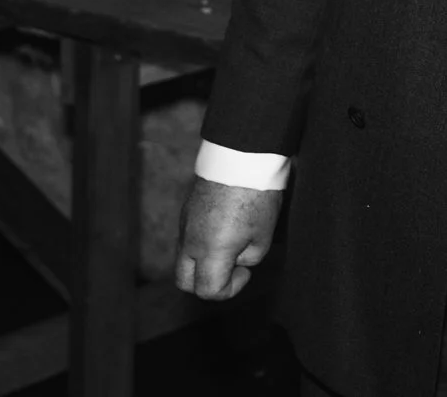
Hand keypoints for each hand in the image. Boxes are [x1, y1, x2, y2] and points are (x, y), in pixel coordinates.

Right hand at [175, 178, 281, 300]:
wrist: (242, 155)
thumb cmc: (256, 194)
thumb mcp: (262, 235)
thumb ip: (249, 257)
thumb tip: (239, 259)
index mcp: (210, 251)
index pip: (207, 290)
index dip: (229, 290)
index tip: (246, 273)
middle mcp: (190, 241)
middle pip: (184, 281)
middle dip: (207, 283)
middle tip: (232, 268)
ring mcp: (185, 226)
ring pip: (183, 259)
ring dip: (203, 263)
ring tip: (231, 245)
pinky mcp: (186, 212)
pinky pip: (187, 239)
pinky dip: (201, 245)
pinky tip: (224, 229)